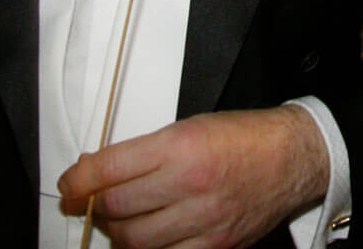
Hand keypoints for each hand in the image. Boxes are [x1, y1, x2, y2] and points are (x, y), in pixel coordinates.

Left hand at [58, 106, 328, 248]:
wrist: (293, 157)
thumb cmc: (245, 138)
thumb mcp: (191, 127)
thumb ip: (145, 152)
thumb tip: (101, 173)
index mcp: (183, 147)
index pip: (110, 170)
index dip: (79, 180)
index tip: (70, 184)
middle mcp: (192, 185)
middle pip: (117, 208)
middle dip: (94, 206)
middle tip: (89, 200)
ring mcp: (205, 222)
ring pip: (135, 241)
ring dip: (116, 231)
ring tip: (117, 219)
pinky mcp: (216, 247)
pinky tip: (146, 237)